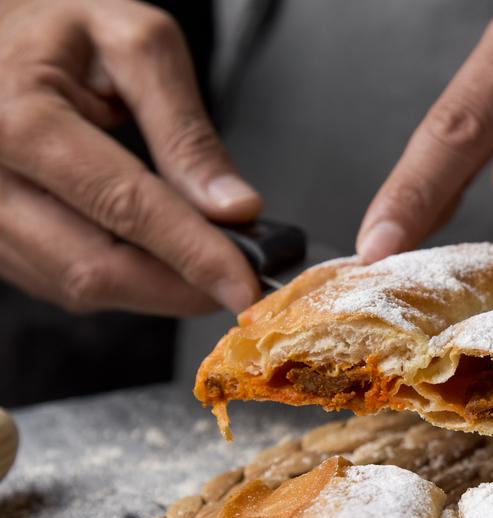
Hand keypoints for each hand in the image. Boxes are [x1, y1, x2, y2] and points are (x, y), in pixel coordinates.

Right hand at [0, 0, 261, 315]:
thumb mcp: (136, 45)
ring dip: (152, 290)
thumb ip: (186, 131)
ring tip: (200, 262)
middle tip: (237, 284)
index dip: (194, 255)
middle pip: (94, 268)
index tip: (245, 287)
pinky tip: (153, 256)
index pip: (125, 207)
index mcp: (21, 118)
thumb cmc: (59, 27)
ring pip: (76, 287)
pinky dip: (120, 280)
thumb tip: (234, 208)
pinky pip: (58, 281)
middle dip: (179, 288)